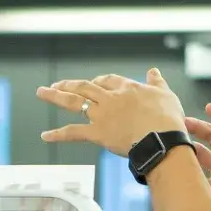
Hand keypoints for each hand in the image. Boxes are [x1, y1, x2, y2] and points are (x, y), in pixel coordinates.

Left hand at [36, 69, 186, 155]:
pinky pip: (73, 132)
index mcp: (127, 88)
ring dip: (56, 96)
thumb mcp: (166, 94)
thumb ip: (157, 82)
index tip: (95, 83)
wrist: (162, 139)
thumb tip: (154, 71)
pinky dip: (58, 134)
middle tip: (56, 84)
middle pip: (85, 86)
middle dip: (69, 84)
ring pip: (74, 102)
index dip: (100, 81)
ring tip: (42, 92)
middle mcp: (110, 98)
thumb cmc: (168, 119)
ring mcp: (102, 115)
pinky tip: (45, 135)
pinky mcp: (97, 133)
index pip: (108, 80)